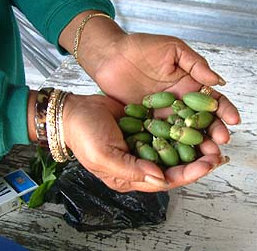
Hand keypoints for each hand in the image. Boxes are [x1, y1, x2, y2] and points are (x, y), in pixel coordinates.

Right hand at [62, 93, 227, 191]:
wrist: (74, 111)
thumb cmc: (84, 135)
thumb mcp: (103, 155)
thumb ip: (131, 169)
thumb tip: (160, 178)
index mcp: (130, 176)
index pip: (163, 180)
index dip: (186, 174)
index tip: (206, 166)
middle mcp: (139, 162)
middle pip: (172, 165)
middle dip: (195, 160)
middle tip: (216, 152)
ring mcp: (142, 143)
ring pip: (172, 146)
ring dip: (190, 142)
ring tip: (210, 136)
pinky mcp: (143, 127)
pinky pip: (164, 128)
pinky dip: (177, 125)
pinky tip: (191, 118)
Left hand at [94, 33, 239, 144]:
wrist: (111, 56)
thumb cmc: (141, 47)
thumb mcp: (172, 48)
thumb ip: (195, 64)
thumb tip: (218, 81)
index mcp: (188, 84)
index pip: (211, 99)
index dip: (224, 109)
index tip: (233, 120)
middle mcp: (178, 102)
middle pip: (200, 120)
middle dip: (212, 132)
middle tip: (220, 143)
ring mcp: (162, 113)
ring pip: (182, 132)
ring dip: (194, 144)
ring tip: (205, 155)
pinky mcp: (145, 121)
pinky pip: (159, 135)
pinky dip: (169, 146)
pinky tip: (177, 155)